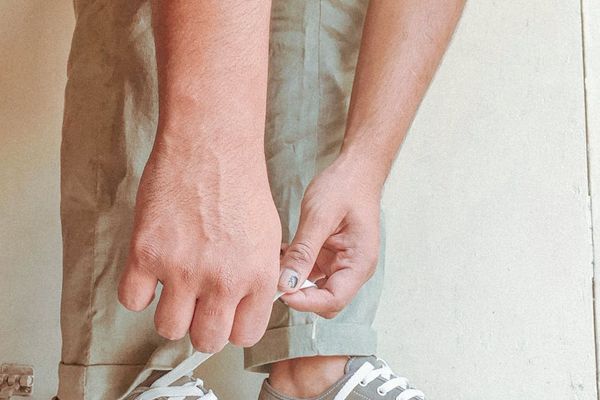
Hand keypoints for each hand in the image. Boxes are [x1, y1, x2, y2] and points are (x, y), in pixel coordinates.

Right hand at [118, 139, 281, 352]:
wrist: (211, 146)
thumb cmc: (240, 183)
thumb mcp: (268, 235)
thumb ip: (259, 276)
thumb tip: (247, 306)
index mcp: (258, 277)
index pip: (245, 335)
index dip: (232, 326)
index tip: (224, 315)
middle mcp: (223, 280)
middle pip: (206, 340)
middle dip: (201, 326)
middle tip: (198, 304)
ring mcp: (183, 269)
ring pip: (168, 328)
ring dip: (170, 311)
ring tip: (174, 283)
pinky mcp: (146, 253)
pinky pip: (132, 300)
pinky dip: (139, 290)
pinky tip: (150, 269)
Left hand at [278, 155, 382, 318]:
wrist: (356, 169)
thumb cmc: (345, 187)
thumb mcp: (320, 217)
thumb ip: (303, 252)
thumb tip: (286, 284)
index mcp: (359, 263)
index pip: (333, 300)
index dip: (305, 302)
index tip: (280, 291)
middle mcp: (353, 269)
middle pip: (324, 301)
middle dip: (298, 294)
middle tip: (273, 278)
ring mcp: (341, 264)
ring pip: (314, 288)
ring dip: (293, 280)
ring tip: (274, 261)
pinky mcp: (330, 257)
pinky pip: (310, 272)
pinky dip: (294, 267)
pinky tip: (281, 252)